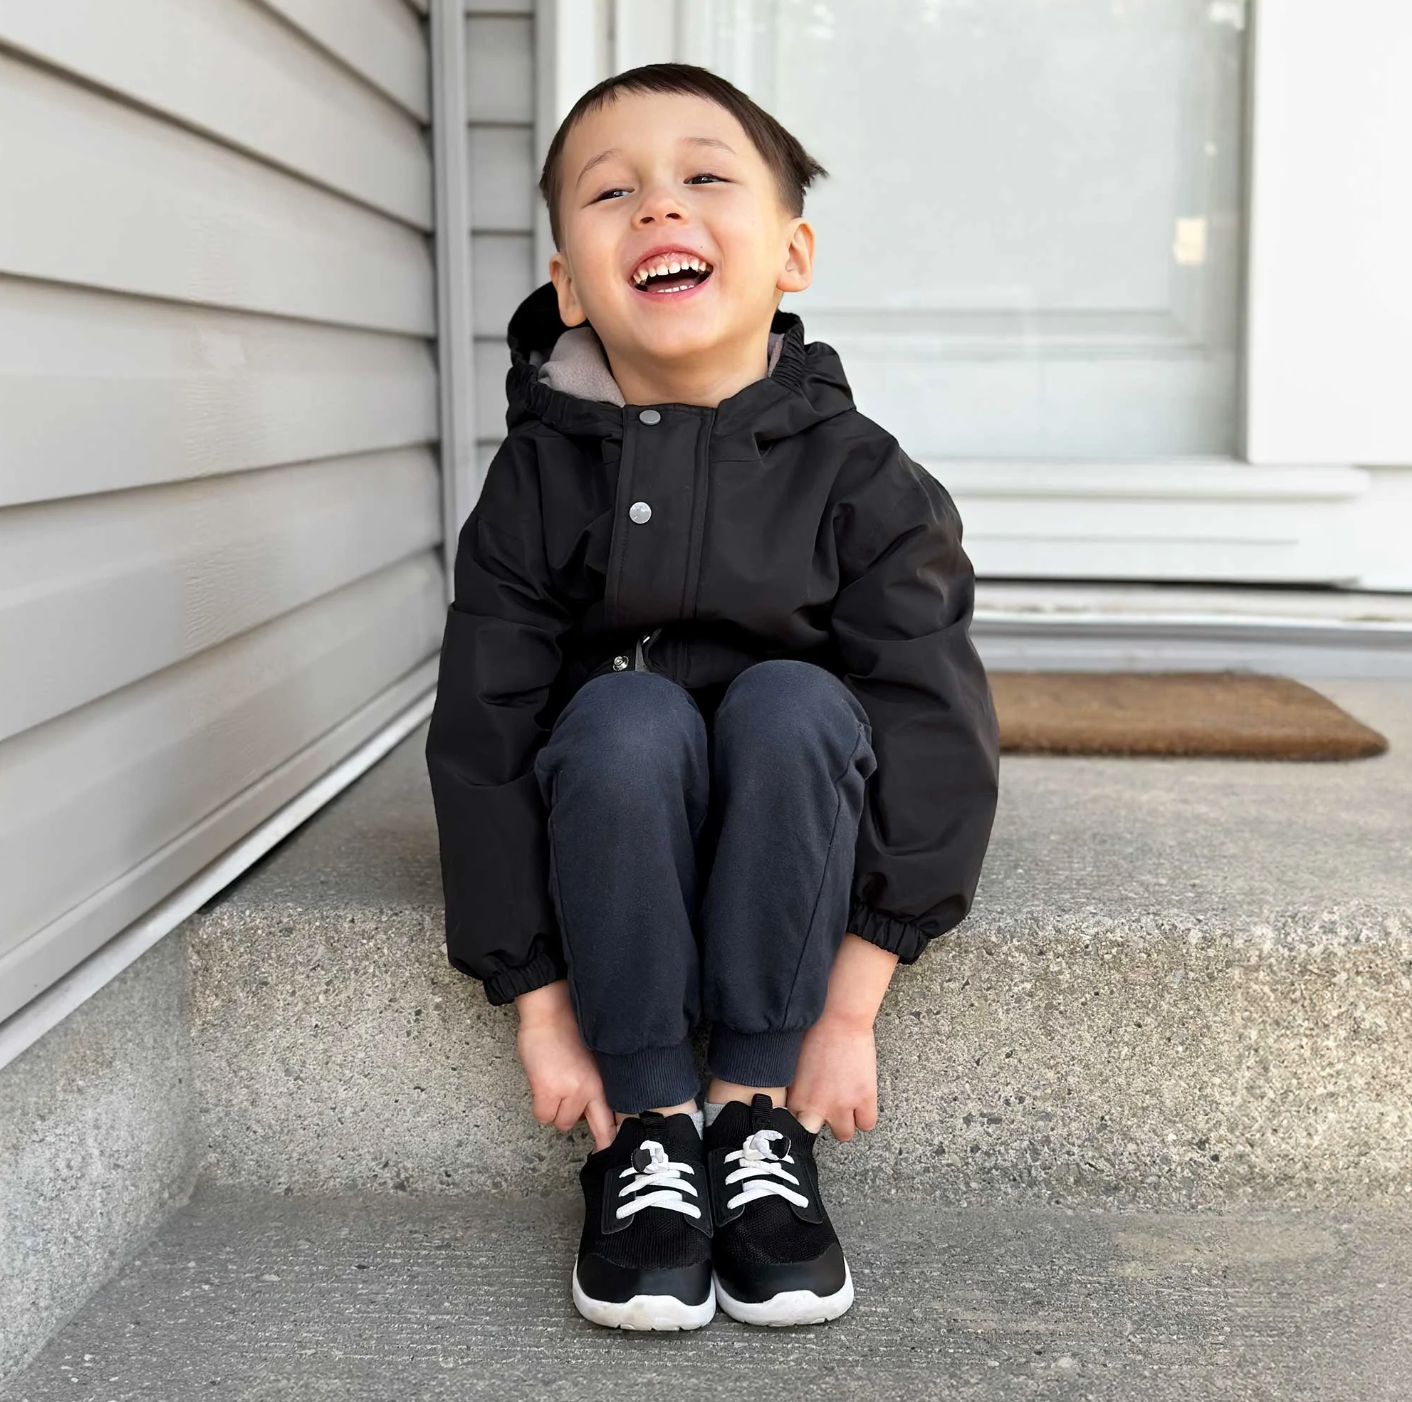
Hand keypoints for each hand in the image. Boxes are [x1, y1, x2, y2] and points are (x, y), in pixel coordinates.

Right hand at [514, 980, 615, 1150]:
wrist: (551, 1009)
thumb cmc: (571, 1029)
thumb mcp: (595, 1058)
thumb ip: (597, 1083)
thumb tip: (592, 1108)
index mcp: (606, 1081)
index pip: (614, 1119)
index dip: (612, 1140)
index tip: (613, 1153)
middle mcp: (592, 1089)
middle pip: (587, 1125)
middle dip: (575, 1116)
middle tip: (568, 1096)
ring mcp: (570, 1091)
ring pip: (562, 1122)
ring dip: (556, 1109)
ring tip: (554, 1083)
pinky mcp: (548, 1091)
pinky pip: (543, 1117)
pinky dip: (541, 1106)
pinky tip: (542, 1085)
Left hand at [786, 1009, 877, 1141]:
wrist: (837, 1017)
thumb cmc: (812, 1031)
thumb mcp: (792, 1065)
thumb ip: (793, 1088)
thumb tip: (794, 1099)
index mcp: (796, 1098)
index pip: (792, 1125)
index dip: (799, 1115)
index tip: (804, 1108)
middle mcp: (817, 1107)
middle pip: (813, 1133)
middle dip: (817, 1122)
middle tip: (822, 1107)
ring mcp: (842, 1105)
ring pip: (844, 1134)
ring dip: (843, 1122)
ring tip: (843, 1104)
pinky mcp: (864, 1098)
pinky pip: (867, 1124)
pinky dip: (864, 1116)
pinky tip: (860, 1102)